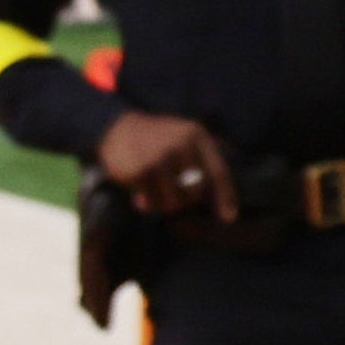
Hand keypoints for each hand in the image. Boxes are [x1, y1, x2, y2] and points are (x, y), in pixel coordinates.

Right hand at [90, 107, 238, 230]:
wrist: (115, 126)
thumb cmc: (155, 137)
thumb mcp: (184, 136)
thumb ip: (204, 156)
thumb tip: (228, 180)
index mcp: (196, 135)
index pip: (218, 172)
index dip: (225, 196)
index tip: (228, 217)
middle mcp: (181, 144)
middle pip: (195, 192)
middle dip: (184, 200)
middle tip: (171, 194)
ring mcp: (159, 157)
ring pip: (172, 202)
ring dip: (162, 204)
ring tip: (152, 193)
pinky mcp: (139, 171)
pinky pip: (150, 202)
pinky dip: (145, 203)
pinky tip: (138, 193)